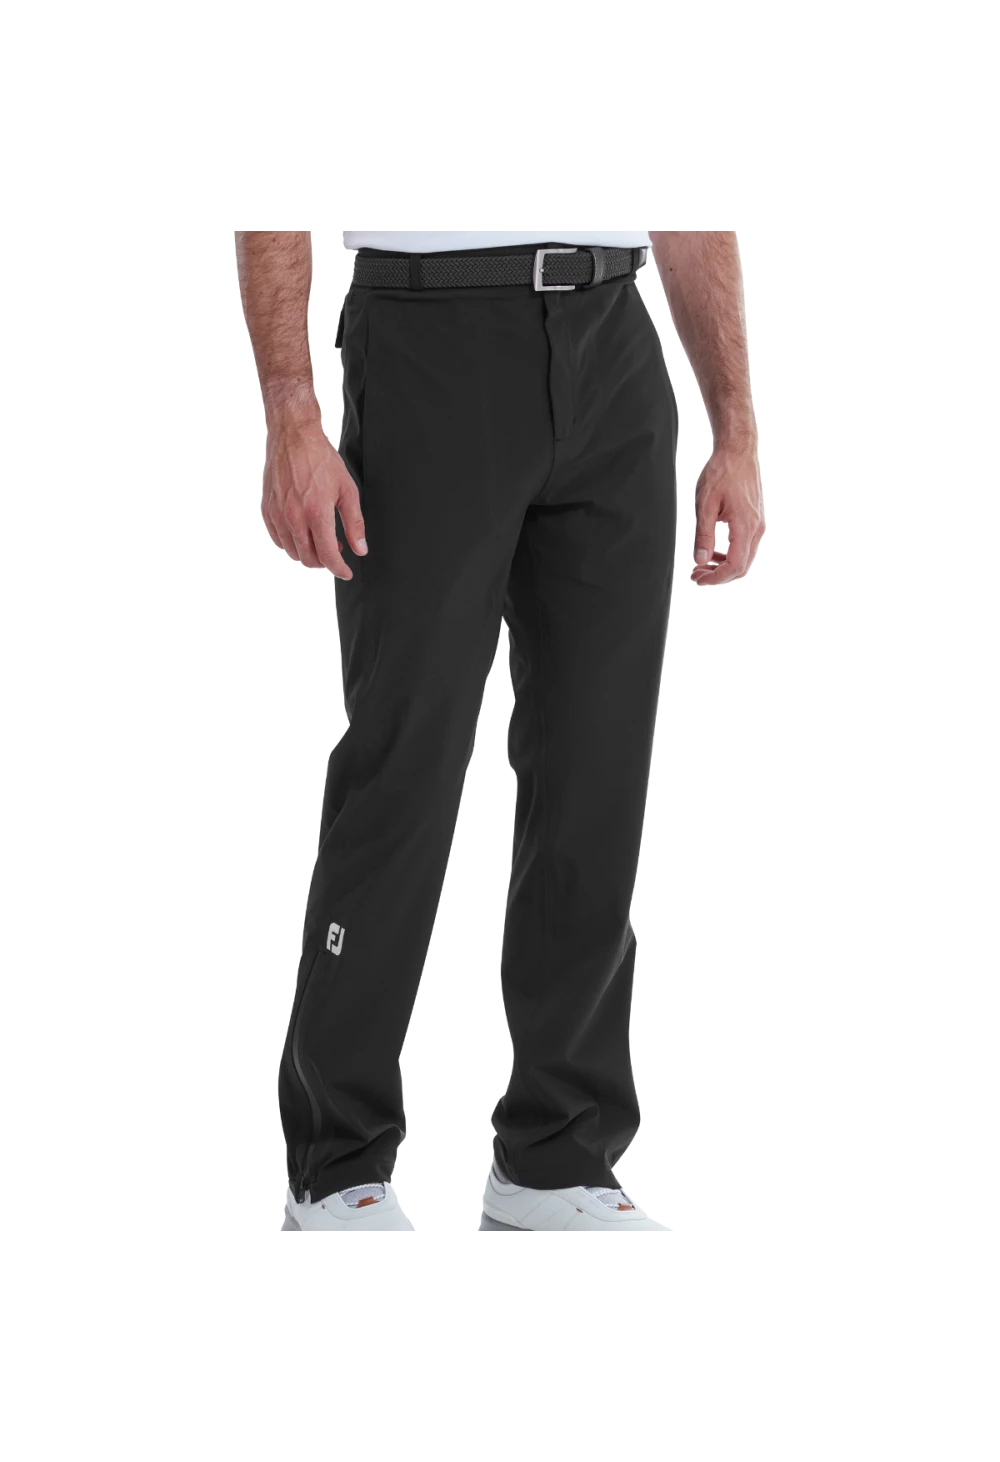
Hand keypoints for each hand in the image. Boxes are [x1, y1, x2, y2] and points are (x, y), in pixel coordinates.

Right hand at [262, 397, 366, 579]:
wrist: (293, 438)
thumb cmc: (320, 459)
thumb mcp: (346, 489)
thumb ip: (354, 523)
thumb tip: (360, 547)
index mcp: (317, 512)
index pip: (327, 555)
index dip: (339, 569)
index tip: (345, 572)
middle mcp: (294, 517)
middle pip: (309, 558)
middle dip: (325, 561)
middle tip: (335, 549)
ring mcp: (278, 515)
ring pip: (293, 552)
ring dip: (308, 553)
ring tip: (320, 538)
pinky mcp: (267, 511)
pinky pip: (278, 540)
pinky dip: (291, 544)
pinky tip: (302, 534)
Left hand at [690, 445, 764, 587]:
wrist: (737, 453)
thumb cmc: (722, 472)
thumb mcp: (705, 504)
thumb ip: (703, 535)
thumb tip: (700, 559)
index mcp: (744, 525)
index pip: (734, 566)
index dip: (715, 578)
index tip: (697, 577)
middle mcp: (755, 528)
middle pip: (741, 567)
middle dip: (718, 575)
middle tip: (697, 574)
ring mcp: (757, 525)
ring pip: (744, 559)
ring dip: (723, 566)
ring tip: (702, 564)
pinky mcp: (755, 521)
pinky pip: (745, 547)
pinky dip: (729, 555)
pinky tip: (713, 552)